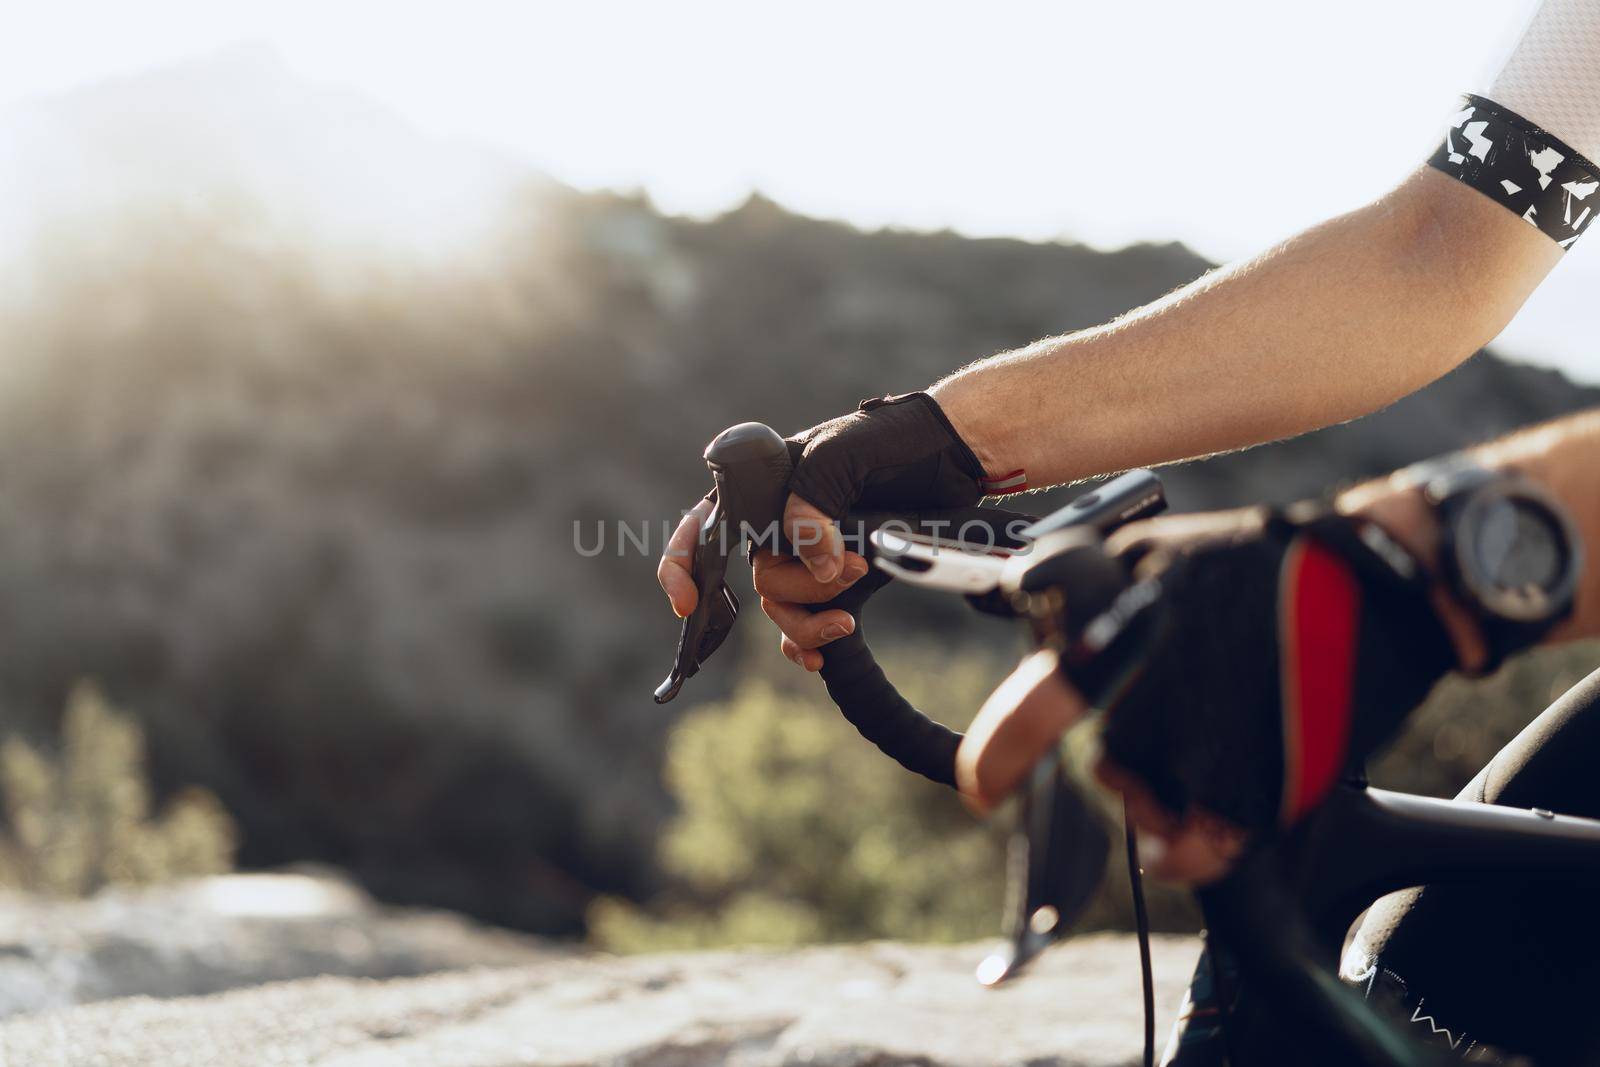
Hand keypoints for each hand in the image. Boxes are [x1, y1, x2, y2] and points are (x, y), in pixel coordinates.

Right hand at [659, 392, 992, 669]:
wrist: (955, 456)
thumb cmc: (897, 438)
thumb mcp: (847, 452)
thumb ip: (814, 498)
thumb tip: (814, 562)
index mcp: (765, 485)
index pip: (701, 524)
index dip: (682, 565)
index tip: (688, 604)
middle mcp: (778, 523)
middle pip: (758, 578)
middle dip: (798, 588)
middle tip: (853, 567)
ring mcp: (808, 554)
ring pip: (781, 607)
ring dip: (808, 622)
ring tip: (848, 619)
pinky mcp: (839, 580)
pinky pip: (805, 623)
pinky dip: (808, 644)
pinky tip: (823, 656)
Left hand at [956, 505, 1459, 884]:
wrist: (1382, 593)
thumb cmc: (1262, 566)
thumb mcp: (1151, 551)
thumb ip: (1077, 587)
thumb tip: (1016, 608)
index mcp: (1111, 642)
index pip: (1029, 715)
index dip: (996, 759)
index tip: (983, 788)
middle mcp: (1142, 710)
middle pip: (1094, 764)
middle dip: (1117, 744)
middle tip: (1175, 699)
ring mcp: (1193, 762)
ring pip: (1140, 801)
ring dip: (1159, 781)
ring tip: (1215, 722)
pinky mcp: (1247, 803)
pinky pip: (1189, 852)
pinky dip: (1188, 843)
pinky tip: (1198, 813)